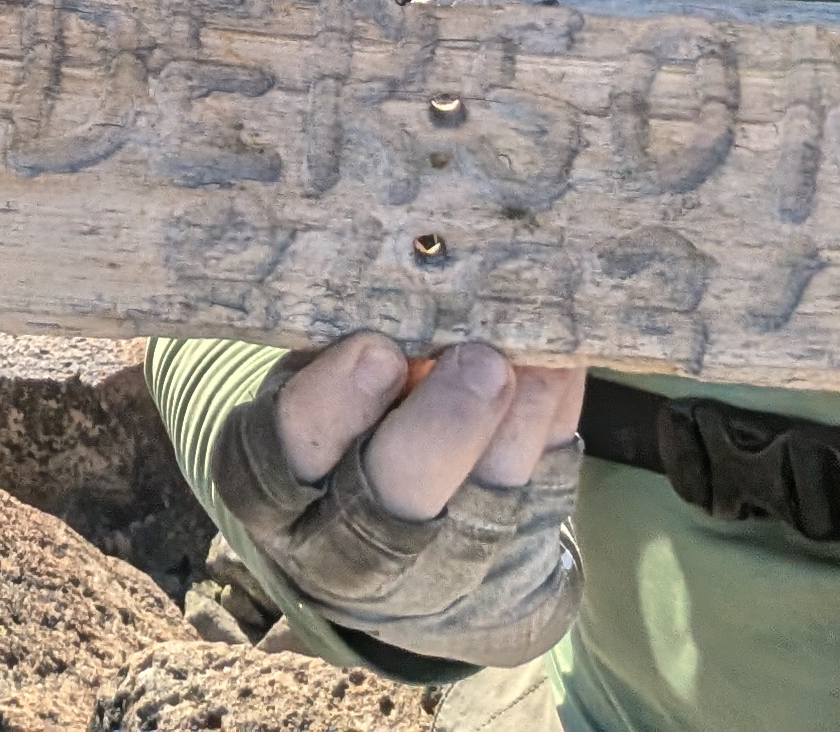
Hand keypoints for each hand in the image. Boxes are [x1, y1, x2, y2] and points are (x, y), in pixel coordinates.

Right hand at [210, 335, 585, 668]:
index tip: (378, 350)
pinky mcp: (506, 559)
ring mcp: (434, 561)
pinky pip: (542, 496)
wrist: (385, 529)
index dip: (335, 404)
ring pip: (482, 504)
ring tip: (540, 361)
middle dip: (444, 427)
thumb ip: (340, 352)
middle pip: (394, 494)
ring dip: (518, 426)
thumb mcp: (308, 389)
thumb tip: (409, 278)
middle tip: (483, 362)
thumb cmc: (334, 422)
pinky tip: (562, 371)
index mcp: (277, 486)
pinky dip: (553, 430)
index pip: (292, 450)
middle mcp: (348, 540)